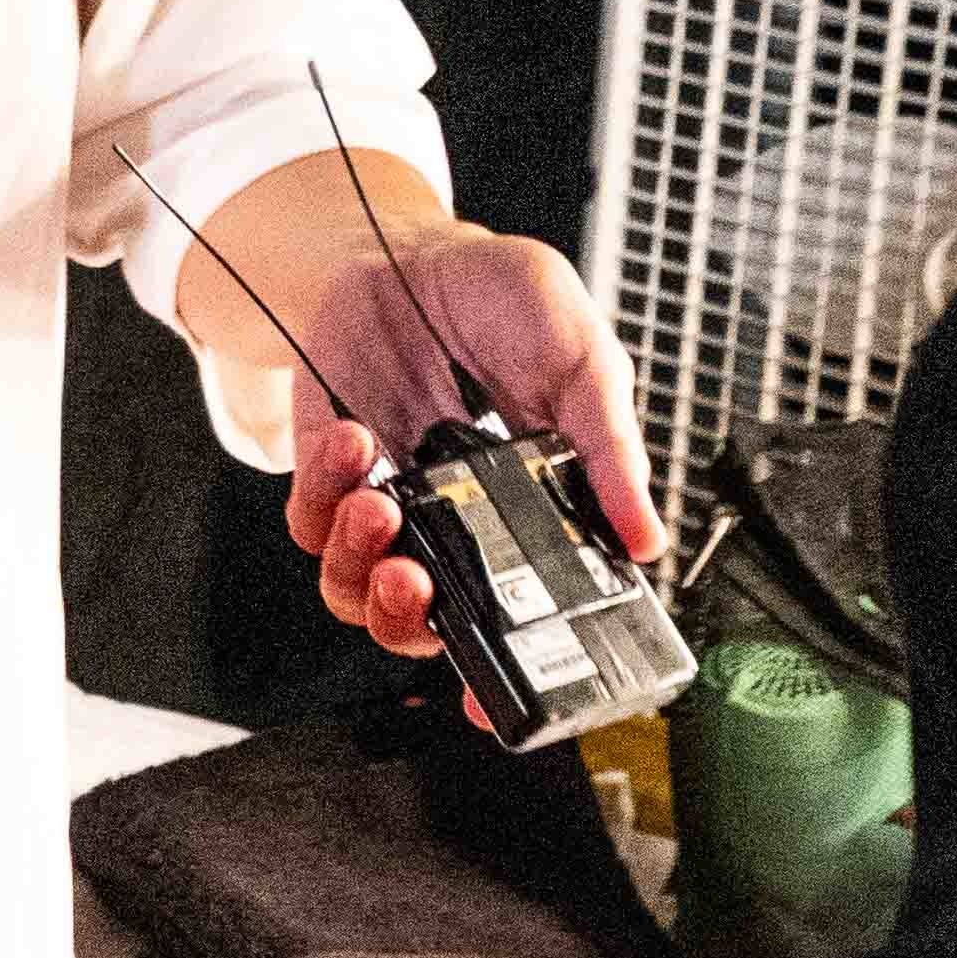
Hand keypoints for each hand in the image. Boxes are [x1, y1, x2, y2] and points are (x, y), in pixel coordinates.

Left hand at [276, 219, 659, 656]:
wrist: (418, 251)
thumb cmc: (506, 306)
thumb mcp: (582, 361)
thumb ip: (608, 452)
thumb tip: (645, 539)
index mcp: (525, 518)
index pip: (516, 620)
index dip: (504, 675)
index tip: (501, 706)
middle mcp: (451, 529)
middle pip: (422, 628)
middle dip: (413, 622)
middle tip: (420, 579)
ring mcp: (384, 510)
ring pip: (354, 591)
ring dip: (361, 560)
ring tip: (384, 500)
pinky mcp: (324, 478)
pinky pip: (311, 520)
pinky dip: (326, 489)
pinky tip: (358, 437)